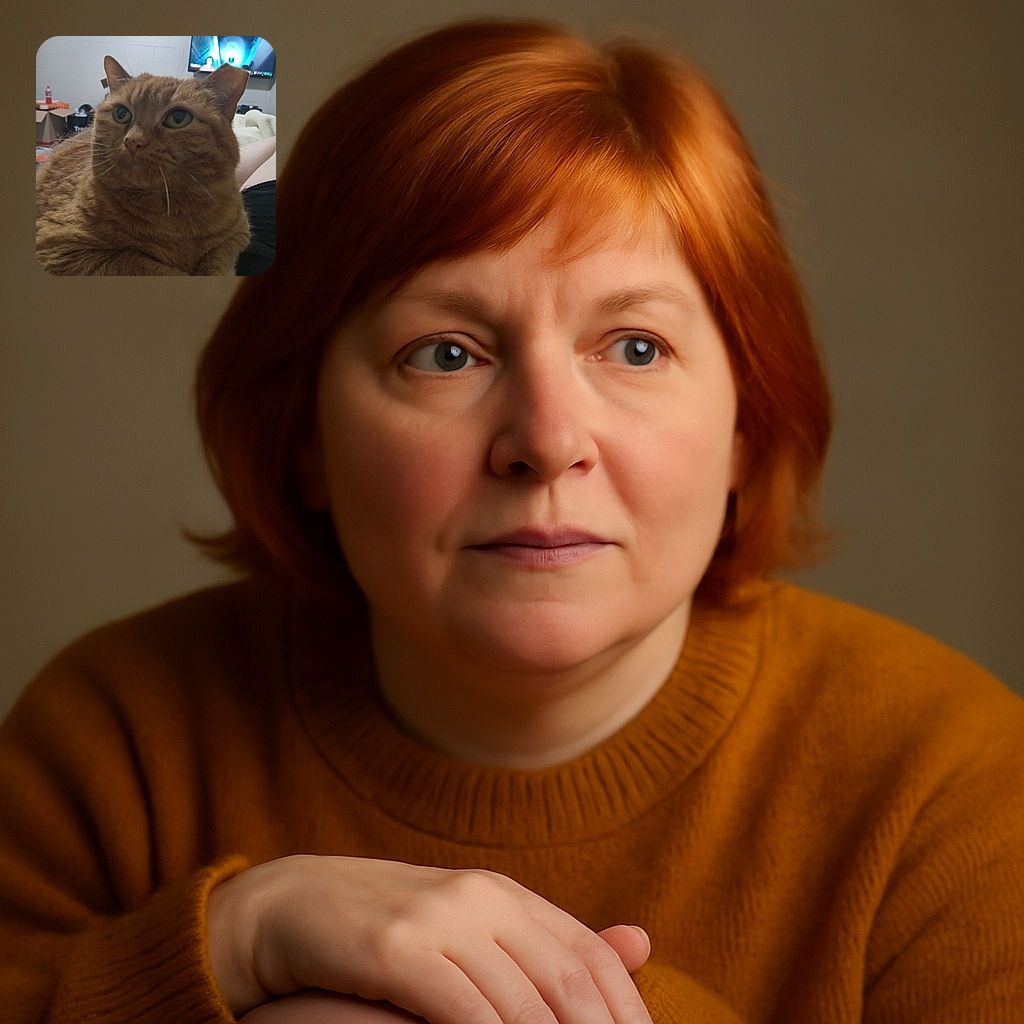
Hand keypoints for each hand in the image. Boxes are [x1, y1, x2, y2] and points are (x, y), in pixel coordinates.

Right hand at [209, 855, 651, 1023]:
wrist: (287, 905)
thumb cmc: (384, 930)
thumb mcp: (467, 929)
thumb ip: (540, 945)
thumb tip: (641, 942)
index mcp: (502, 894)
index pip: (589, 955)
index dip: (626, 1009)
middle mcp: (479, 898)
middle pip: (567, 979)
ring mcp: (437, 919)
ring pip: (520, 1002)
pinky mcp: (394, 947)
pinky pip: (462, 1008)